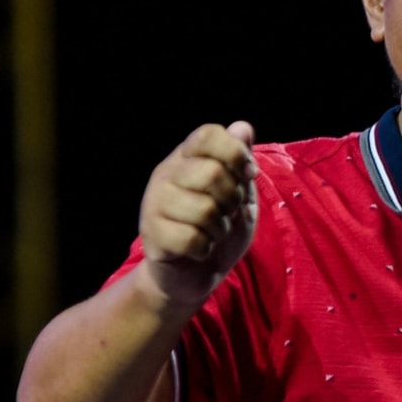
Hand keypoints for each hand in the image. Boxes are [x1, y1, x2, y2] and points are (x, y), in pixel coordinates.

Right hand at [136, 121, 259, 309]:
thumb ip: (240, 162)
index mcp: (186, 157)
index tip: (249, 174)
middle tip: (228, 211)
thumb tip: (243, 127)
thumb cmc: (218, 228)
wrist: (194, 274)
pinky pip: (192, 239)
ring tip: (213, 232)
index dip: (235, 153)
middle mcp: (166, 174)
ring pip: (204, 209)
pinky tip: (199, 249)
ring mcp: (154, 204)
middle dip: (232, 198)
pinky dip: (205, 248)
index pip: (208, 135)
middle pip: (211, 172)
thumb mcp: (239, 192)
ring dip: (220, 227)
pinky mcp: (152, 235)